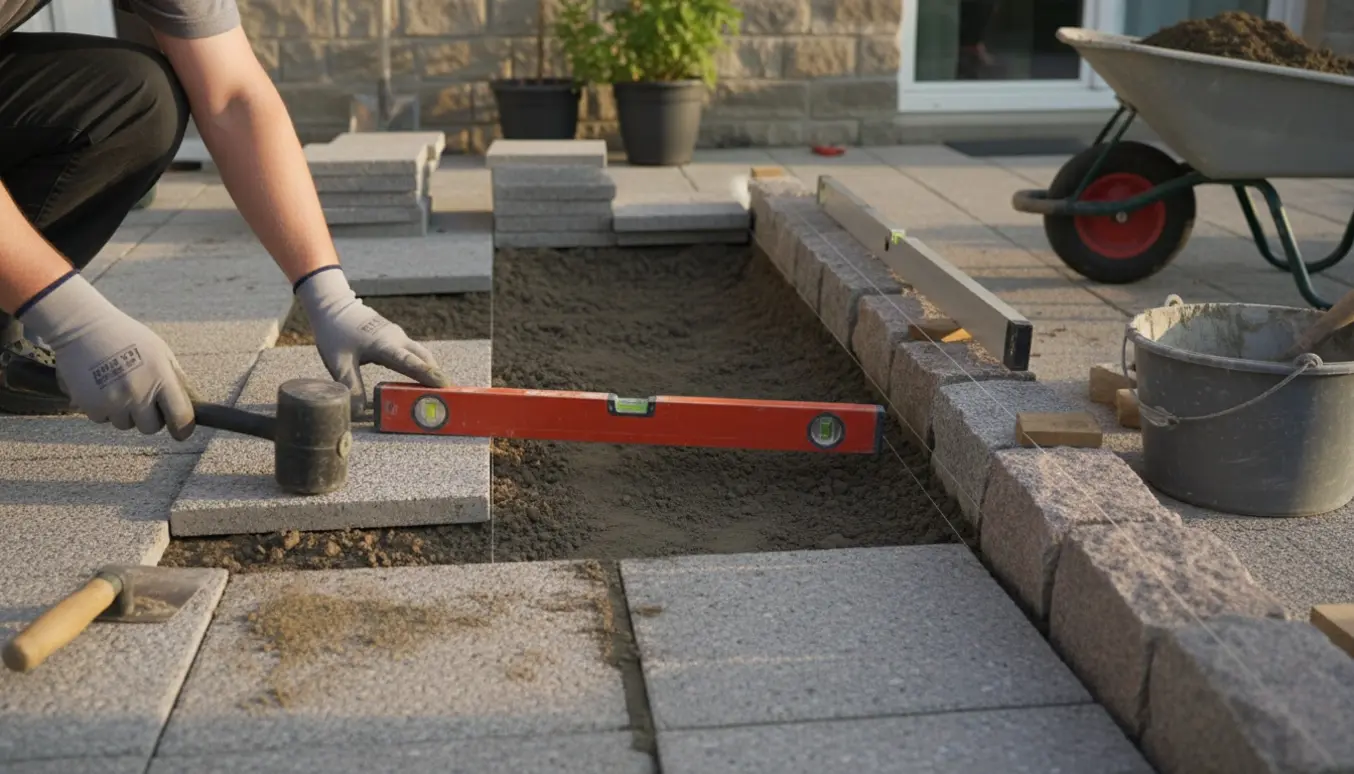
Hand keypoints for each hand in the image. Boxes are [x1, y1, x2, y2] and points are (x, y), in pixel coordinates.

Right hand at [17, 273, 195, 438]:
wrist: (81, 326)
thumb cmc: (126, 337)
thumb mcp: (160, 351)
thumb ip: (175, 378)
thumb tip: (191, 405)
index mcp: (161, 377)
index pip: (180, 417)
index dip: (183, 429)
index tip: (180, 432)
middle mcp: (138, 392)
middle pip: (151, 428)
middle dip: (148, 417)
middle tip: (140, 396)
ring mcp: (113, 400)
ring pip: (125, 424)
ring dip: (123, 412)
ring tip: (117, 385)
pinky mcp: (90, 405)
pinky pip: (102, 419)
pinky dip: (102, 408)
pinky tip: (100, 386)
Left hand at [294, 266, 449, 414]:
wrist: (333, 306)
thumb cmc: (335, 333)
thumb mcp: (338, 363)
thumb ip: (351, 386)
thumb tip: (359, 413)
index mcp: (384, 345)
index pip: (410, 362)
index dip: (427, 375)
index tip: (444, 386)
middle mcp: (396, 339)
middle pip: (423, 358)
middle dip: (437, 376)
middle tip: (449, 395)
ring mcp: (397, 336)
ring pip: (421, 354)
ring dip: (431, 370)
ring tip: (439, 390)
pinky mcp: (394, 336)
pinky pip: (413, 352)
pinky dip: (421, 365)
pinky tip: (420, 378)